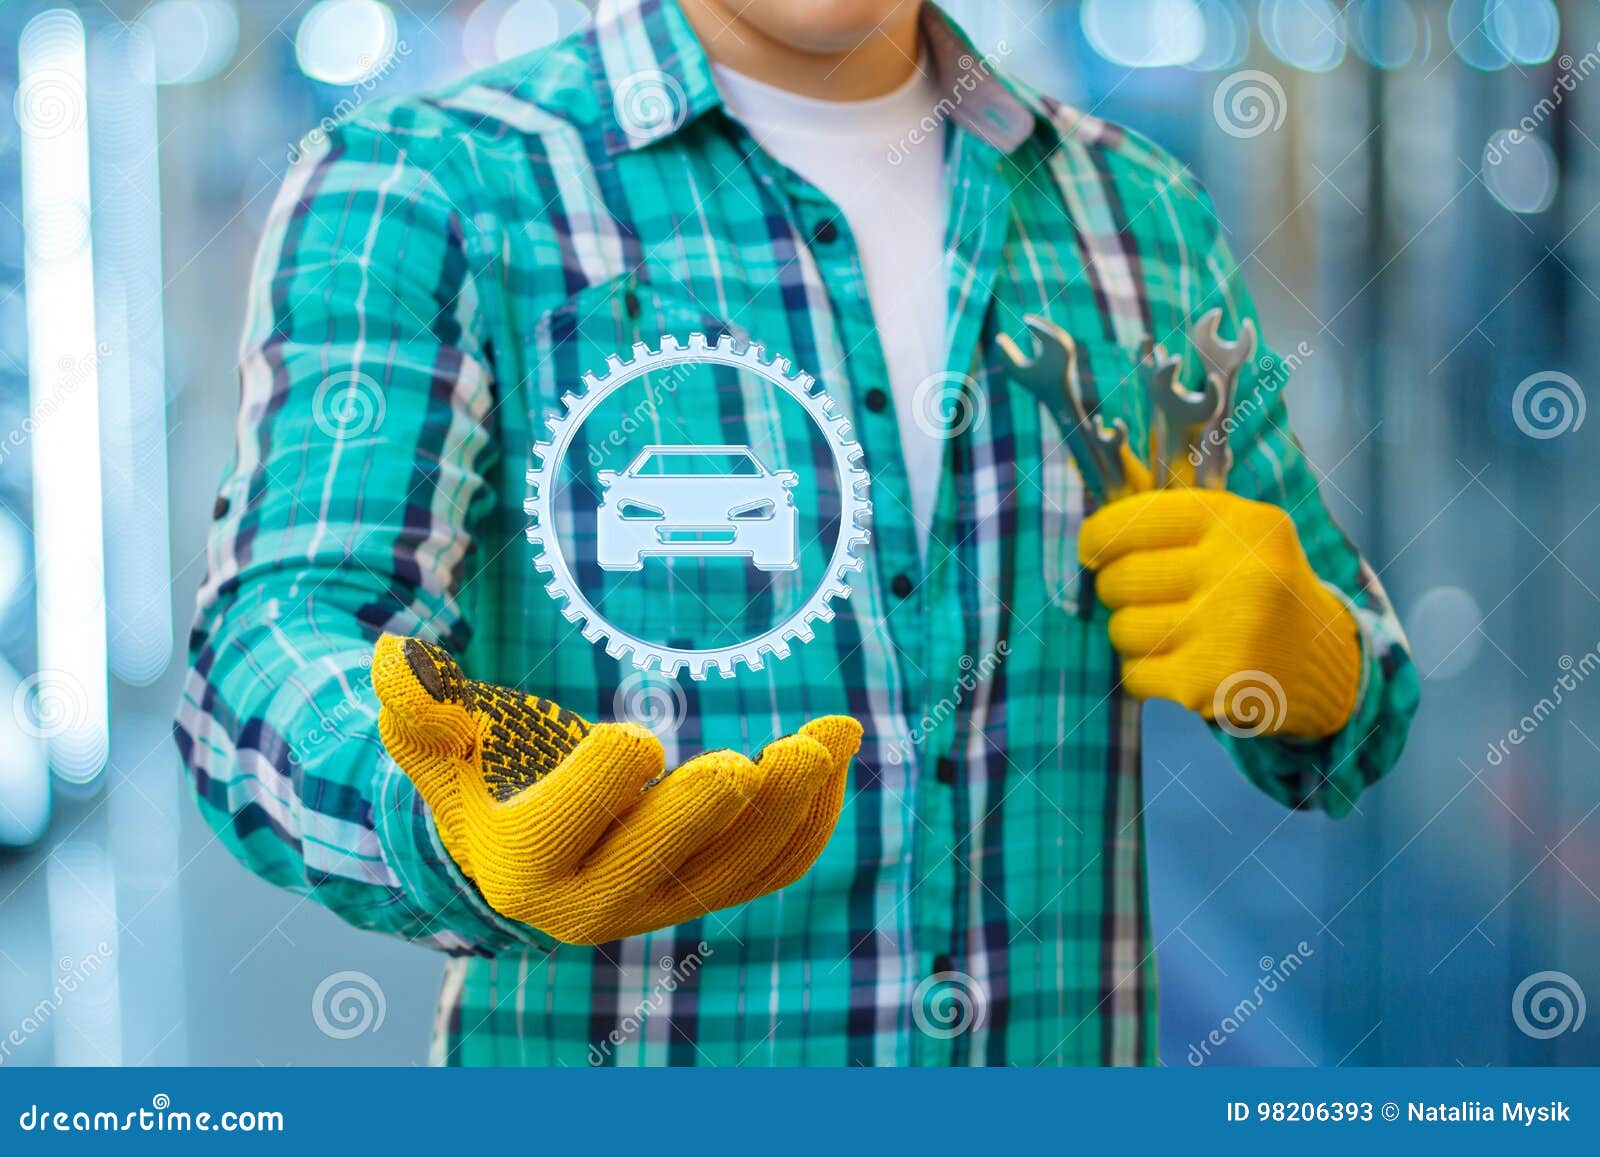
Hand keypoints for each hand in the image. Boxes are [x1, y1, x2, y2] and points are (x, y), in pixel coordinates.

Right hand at [372, 635, 860, 944]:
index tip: (639, 736)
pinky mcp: (710, 889)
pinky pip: (774, 868)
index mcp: (523, 865)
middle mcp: (596, 903)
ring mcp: (663, 902)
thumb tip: (397, 657)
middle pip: (670, 860)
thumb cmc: (476, 777)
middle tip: (762, 758)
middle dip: (718, 810)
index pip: (574, 822)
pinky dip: (813, 818)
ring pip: (740, 868)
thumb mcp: (435, 742)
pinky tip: (837, 755)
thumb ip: (416, 704)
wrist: (514, 849)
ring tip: (828, 741)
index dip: (609, 778)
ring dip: (792, 808)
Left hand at [1078, 488, 1360, 738]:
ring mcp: (1229, 631)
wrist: (1320, 661)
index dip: (1099, 535)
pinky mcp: (1214, 682)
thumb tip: (1114, 478)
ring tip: (1170, 631)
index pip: (1137, 519)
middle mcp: (1240, 572)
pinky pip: (1134, 673)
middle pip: (1122, 577)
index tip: (1093, 550)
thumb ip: (1173, 509)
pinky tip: (1178, 664)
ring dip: (1131, 633)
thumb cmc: (1258, 587)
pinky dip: (1143, 671)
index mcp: (1241, 523)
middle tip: (1143, 595)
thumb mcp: (1234, 533)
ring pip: (1122, 628)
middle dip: (1117, 589)